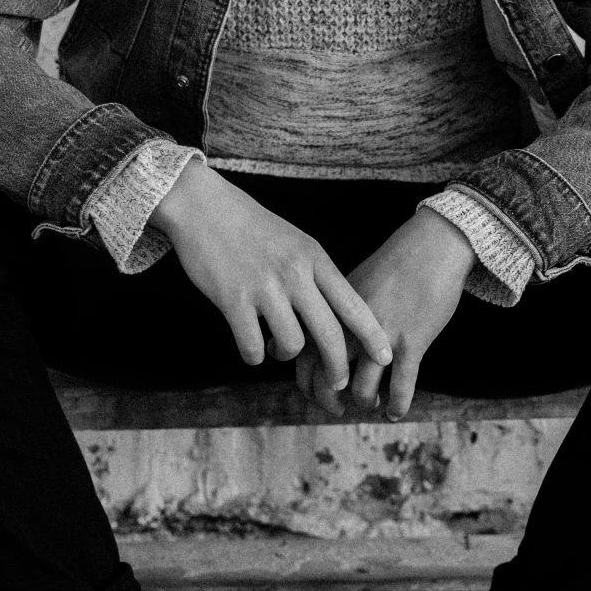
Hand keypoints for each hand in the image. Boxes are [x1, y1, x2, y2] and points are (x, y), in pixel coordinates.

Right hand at [149, 160, 392, 391]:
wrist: (204, 206)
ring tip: (276, 348)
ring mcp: (264, 288)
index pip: (354, 304)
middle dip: (338, 367)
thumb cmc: (252, 226)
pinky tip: (251, 347)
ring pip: (290, 345)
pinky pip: (252, 348)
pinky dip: (253, 356)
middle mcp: (295, 274)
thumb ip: (315, 275)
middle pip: (329, 334)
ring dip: (285, 356)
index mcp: (314, 258)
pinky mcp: (232, 300)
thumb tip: (333, 316)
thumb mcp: (296, 242)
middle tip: (338, 384)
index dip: (373, 335)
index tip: (386, 357)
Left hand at [294, 206, 474, 420]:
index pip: (306, 356)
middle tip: (337, 409)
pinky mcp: (412, 343)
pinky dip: (396, 405)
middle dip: (329, 400)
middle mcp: (352, 326)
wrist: (430, 247)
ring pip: (362, 388)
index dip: (307, 383)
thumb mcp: (352, 283)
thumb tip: (315, 336)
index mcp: (333, 311)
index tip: (315, 393)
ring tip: (370, 403)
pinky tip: (395, 412)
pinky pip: (400, 386)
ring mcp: (382, 337)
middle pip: (327, 377)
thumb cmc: (393, 265)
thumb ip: (331, 311)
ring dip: (364, 401)